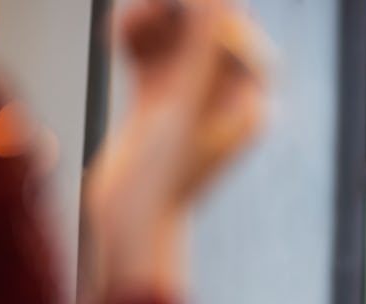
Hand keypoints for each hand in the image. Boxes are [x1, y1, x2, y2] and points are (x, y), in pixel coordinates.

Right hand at [90, 0, 268, 216]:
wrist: (130, 219)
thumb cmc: (165, 173)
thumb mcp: (185, 109)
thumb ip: (202, 54)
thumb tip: (220, 4)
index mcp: (248, 109)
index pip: (248, 49)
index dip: (222, 20)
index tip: (190, 7)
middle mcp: (224, 104)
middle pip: (210, 39)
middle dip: (182, 18)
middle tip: (156, 6)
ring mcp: (190, 103)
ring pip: (176, 45)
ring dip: (154, 26)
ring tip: (128, 24)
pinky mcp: (158, 104)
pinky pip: (151, 59)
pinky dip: (135, 43)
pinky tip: (117, 37)